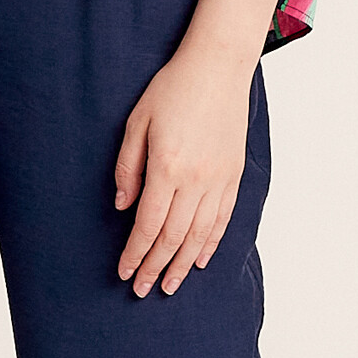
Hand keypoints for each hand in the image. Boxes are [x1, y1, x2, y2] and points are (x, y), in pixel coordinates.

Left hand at [112, 38, 253, 296]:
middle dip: (156, 267)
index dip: (135, 254)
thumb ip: (127, 168)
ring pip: (200, 235)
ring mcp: (219, 179)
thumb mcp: (136, 123)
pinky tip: (200, 260)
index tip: (125, 273)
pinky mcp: (234, 175)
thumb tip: (123, 208)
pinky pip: (222, 218)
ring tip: (170, 285)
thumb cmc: (172, 89)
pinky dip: (210, 243)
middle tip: (143, 290)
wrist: (218, 67)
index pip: (148, 225)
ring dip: (183, 264)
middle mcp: (196, 180)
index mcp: (167, 167)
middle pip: (173, 237)